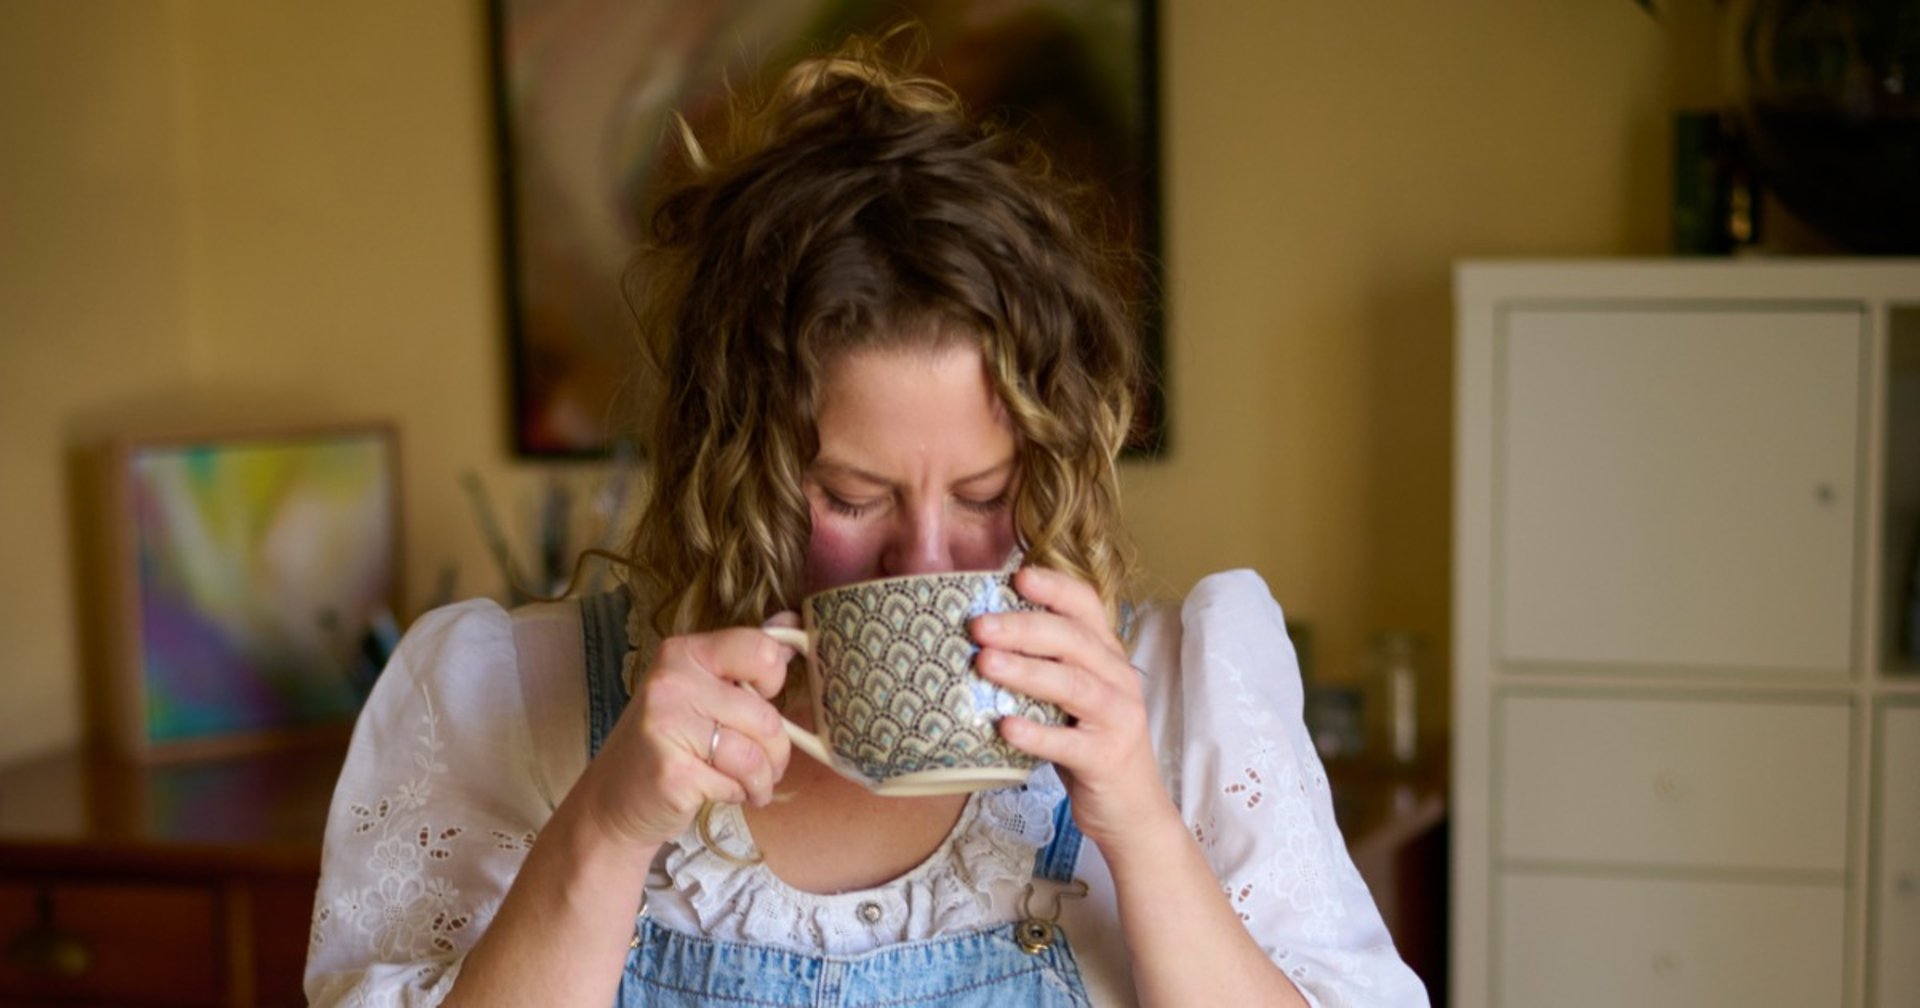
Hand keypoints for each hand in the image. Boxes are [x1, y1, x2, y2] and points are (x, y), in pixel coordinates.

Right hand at [570, 624, 795, 851]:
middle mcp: (672, 683)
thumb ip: (743, 659)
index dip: (773, 679)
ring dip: (762, 780)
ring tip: (750, 785)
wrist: (612, 800)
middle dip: (776, 750)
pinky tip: (720, 792)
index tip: (763, 698)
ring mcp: (667, 727)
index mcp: (683, 653)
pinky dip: (737, 795)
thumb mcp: (697, 690)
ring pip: (754, 755)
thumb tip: (793, 620)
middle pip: (764, 715)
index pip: (760, 650)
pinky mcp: (673, 773)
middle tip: (765, 764)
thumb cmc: (665, 742)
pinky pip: (735, 784)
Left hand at [971, 566, 1169, 845]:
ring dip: (1026, 671)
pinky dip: (1037, 733)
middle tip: (979, 625)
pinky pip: (1069, 743)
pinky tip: (1004, 727)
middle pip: (1073, 640)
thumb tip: (980, 636)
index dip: (1054, 588)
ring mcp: (1117, 718)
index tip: (1015, 576)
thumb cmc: (1088, 743)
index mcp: (1107, 656)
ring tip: (985, 663)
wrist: (1130, 809)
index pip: (1087, 606)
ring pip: (1073, 685)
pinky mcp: (1106, 758)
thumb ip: (1043, 664)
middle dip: (1024, 628)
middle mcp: (1118, 679)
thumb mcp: (1071, 696)